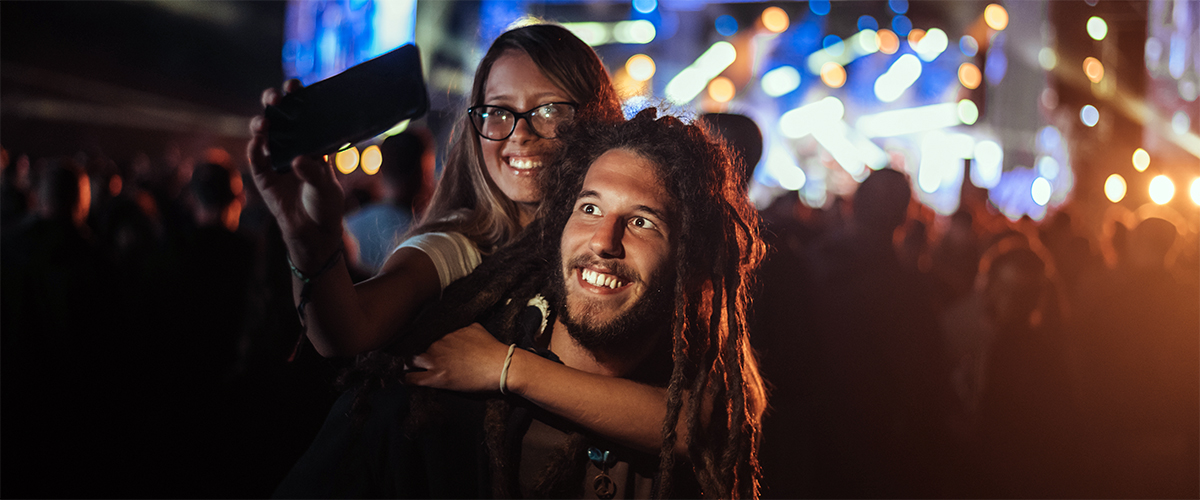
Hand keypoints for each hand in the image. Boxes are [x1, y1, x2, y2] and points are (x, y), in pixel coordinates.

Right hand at [246, 80, 344, 266]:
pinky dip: (254, 150)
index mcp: (312, 143)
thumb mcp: (326, 187)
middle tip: (275, 96)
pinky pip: (255, 159)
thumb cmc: (325, 205)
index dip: (298, 97)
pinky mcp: (263, 177)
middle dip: (274, 103)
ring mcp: (275, 160)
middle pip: (279, 117)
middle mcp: (292, 146)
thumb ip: (314, 172)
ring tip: (265, 123)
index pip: (304, 114)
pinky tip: (257, 144)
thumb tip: (297, 159)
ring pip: (264, 135)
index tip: (294, 83)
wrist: (313, 232)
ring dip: (261, 125)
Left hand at [404, 323, 511, 392]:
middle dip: (408, 350)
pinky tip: (401, 380)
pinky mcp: (437, 377)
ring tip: (402, 368)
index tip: (413, 342)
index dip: (416, 339)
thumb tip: (456, 328)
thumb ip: (460, 327)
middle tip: (406, 357)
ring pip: (409, 361)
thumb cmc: (492, 348)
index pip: (422, 333)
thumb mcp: (475, 328)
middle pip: (413, 346)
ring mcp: (436, 360)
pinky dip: (405, 379)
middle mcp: (437, 342)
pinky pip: (412, 379)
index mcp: (445, 330)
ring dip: (405, 364)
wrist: (501, 366)